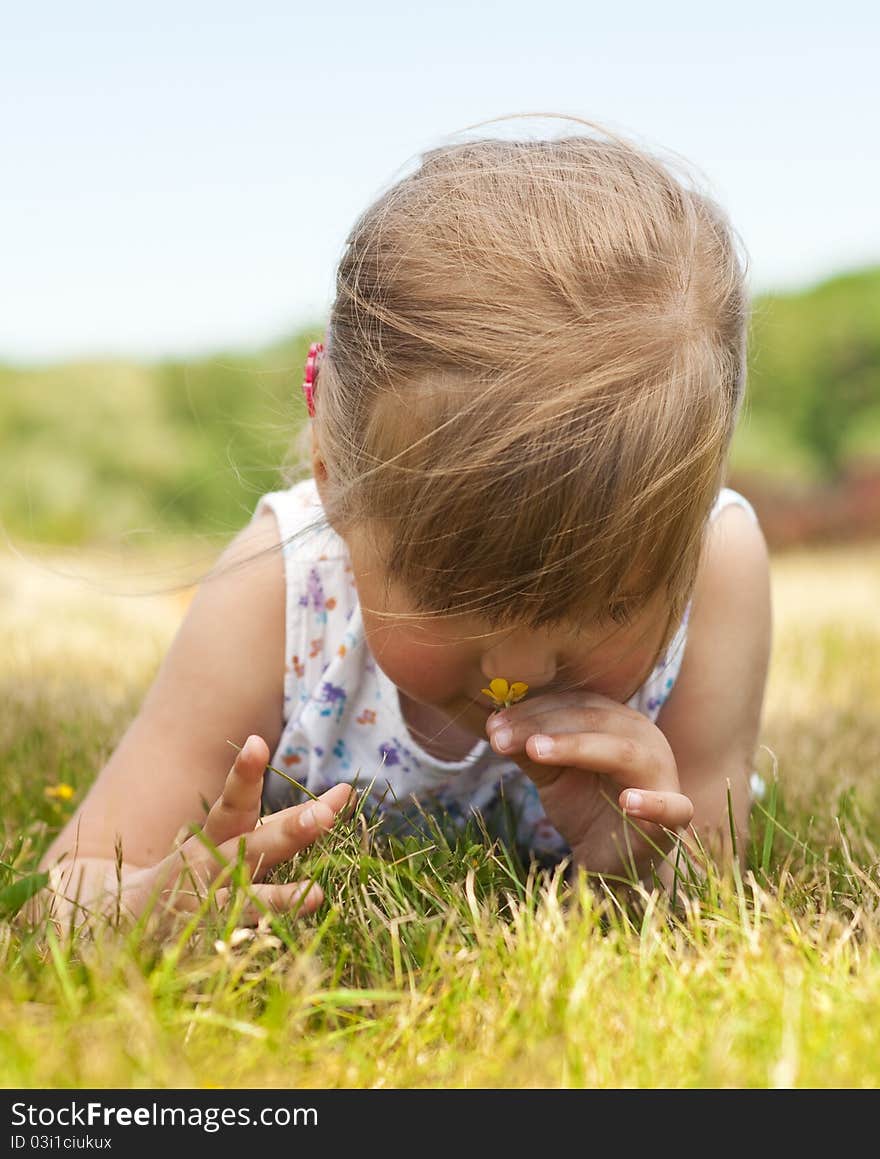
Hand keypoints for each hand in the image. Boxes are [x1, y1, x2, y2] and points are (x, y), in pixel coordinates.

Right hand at [108, 735, 354, 927]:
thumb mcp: (226, 842)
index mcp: (212, 838)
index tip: (257, 742)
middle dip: (289, 830)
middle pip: (249, 845)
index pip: (233, 801)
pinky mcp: (197, 945)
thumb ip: (281, 824)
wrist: (112, 919)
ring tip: (318, 895)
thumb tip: (343, 795)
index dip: (246, 773)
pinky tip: (282, 943)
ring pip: (243, 901)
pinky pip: (230, 943)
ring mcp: (200, 909)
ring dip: (280, 897)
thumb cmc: (190, 873)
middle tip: (324, 814)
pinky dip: (254, 941)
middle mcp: (206, 869)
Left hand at [485, 692, 693, 879]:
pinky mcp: (673, 817)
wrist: (614, 861)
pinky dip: (653, 804)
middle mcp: (643, 738)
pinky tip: (628, 802)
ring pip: (623, 751)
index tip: (492, 723)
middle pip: (593, 719)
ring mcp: (662, 775)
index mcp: (617, 721)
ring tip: (536, 751)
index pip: (575, 703)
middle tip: (500, 736)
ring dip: (577, 747)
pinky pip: (672, 808)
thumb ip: (531, 750)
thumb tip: (494, 727)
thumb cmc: (586, 806)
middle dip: (542, 725)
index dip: (533, 709)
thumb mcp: (551, 775)